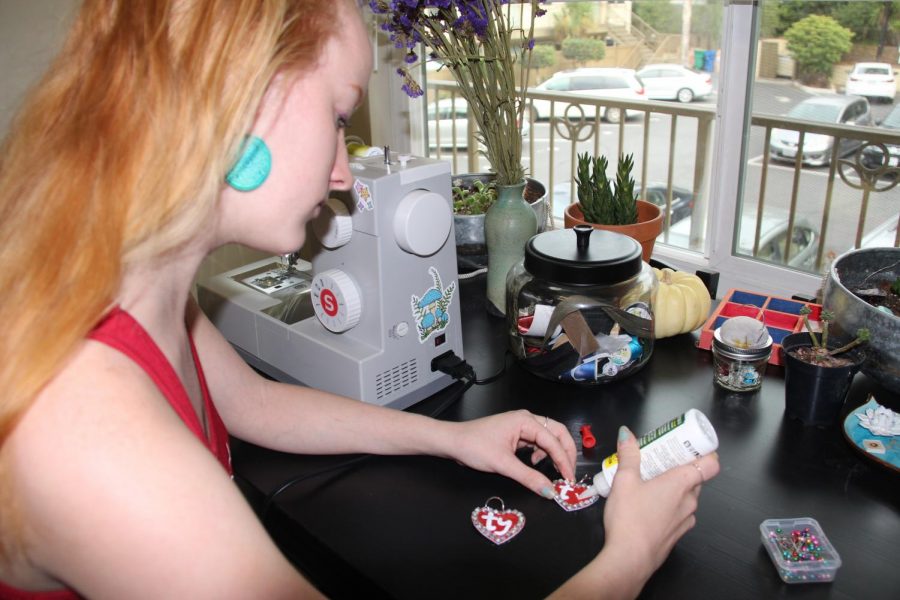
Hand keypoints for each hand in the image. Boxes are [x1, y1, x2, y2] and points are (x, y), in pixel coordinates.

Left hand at [447, 410, 576, 497]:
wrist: (452, 442)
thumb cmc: (474, 447)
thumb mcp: (503, 464)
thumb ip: (529, 477)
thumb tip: (550, 491)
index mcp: (525, 421)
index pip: (554, 441)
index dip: (565, 461)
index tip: (570, 479)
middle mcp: (526, 420)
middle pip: (557, 433)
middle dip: (566, 453)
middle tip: (569, 474)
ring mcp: (521, 426)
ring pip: (549, 438)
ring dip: (555, 454)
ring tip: (556, 471)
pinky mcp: (516, 434)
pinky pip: (537, 442)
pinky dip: (543, 454)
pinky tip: (536, 463)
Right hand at [602, 426, 719, 583]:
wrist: (630, 559)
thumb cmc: (630, 518)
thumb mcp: (624, 481)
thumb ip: (628, 455)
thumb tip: (626, 434)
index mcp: (681, 483)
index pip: (711, 464)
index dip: (706, 453)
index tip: (691, 446)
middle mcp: (690, 501)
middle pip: (697, 478)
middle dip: (682, 467)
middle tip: (662, 459)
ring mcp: (686, 519)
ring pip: (688, 496)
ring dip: (676, 487)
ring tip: (653, 481)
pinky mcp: (678, 533)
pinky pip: (680, 512)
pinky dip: (671, 504)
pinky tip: (650, 505)